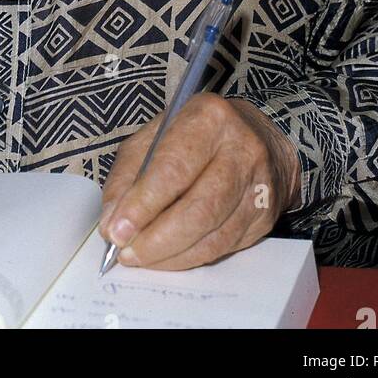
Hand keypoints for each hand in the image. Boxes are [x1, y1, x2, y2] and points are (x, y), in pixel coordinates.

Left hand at [99, 93, 300, 270]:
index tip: (117, 230)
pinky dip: (190, 258)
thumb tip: (111, 222)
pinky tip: (168, 258)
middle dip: (156, 238)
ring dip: (170, 255)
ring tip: (140, 258)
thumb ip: (128, 175)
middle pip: (198, 208)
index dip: (143, 203)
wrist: (258, 138)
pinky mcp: (265, 218)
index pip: (174, 168)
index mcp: (208, 118)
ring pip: (213, 235)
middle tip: (126, 253)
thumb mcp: (154, 137)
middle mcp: (241, 149)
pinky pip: (224, 247)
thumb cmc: (195, 136)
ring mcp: (259, 186)